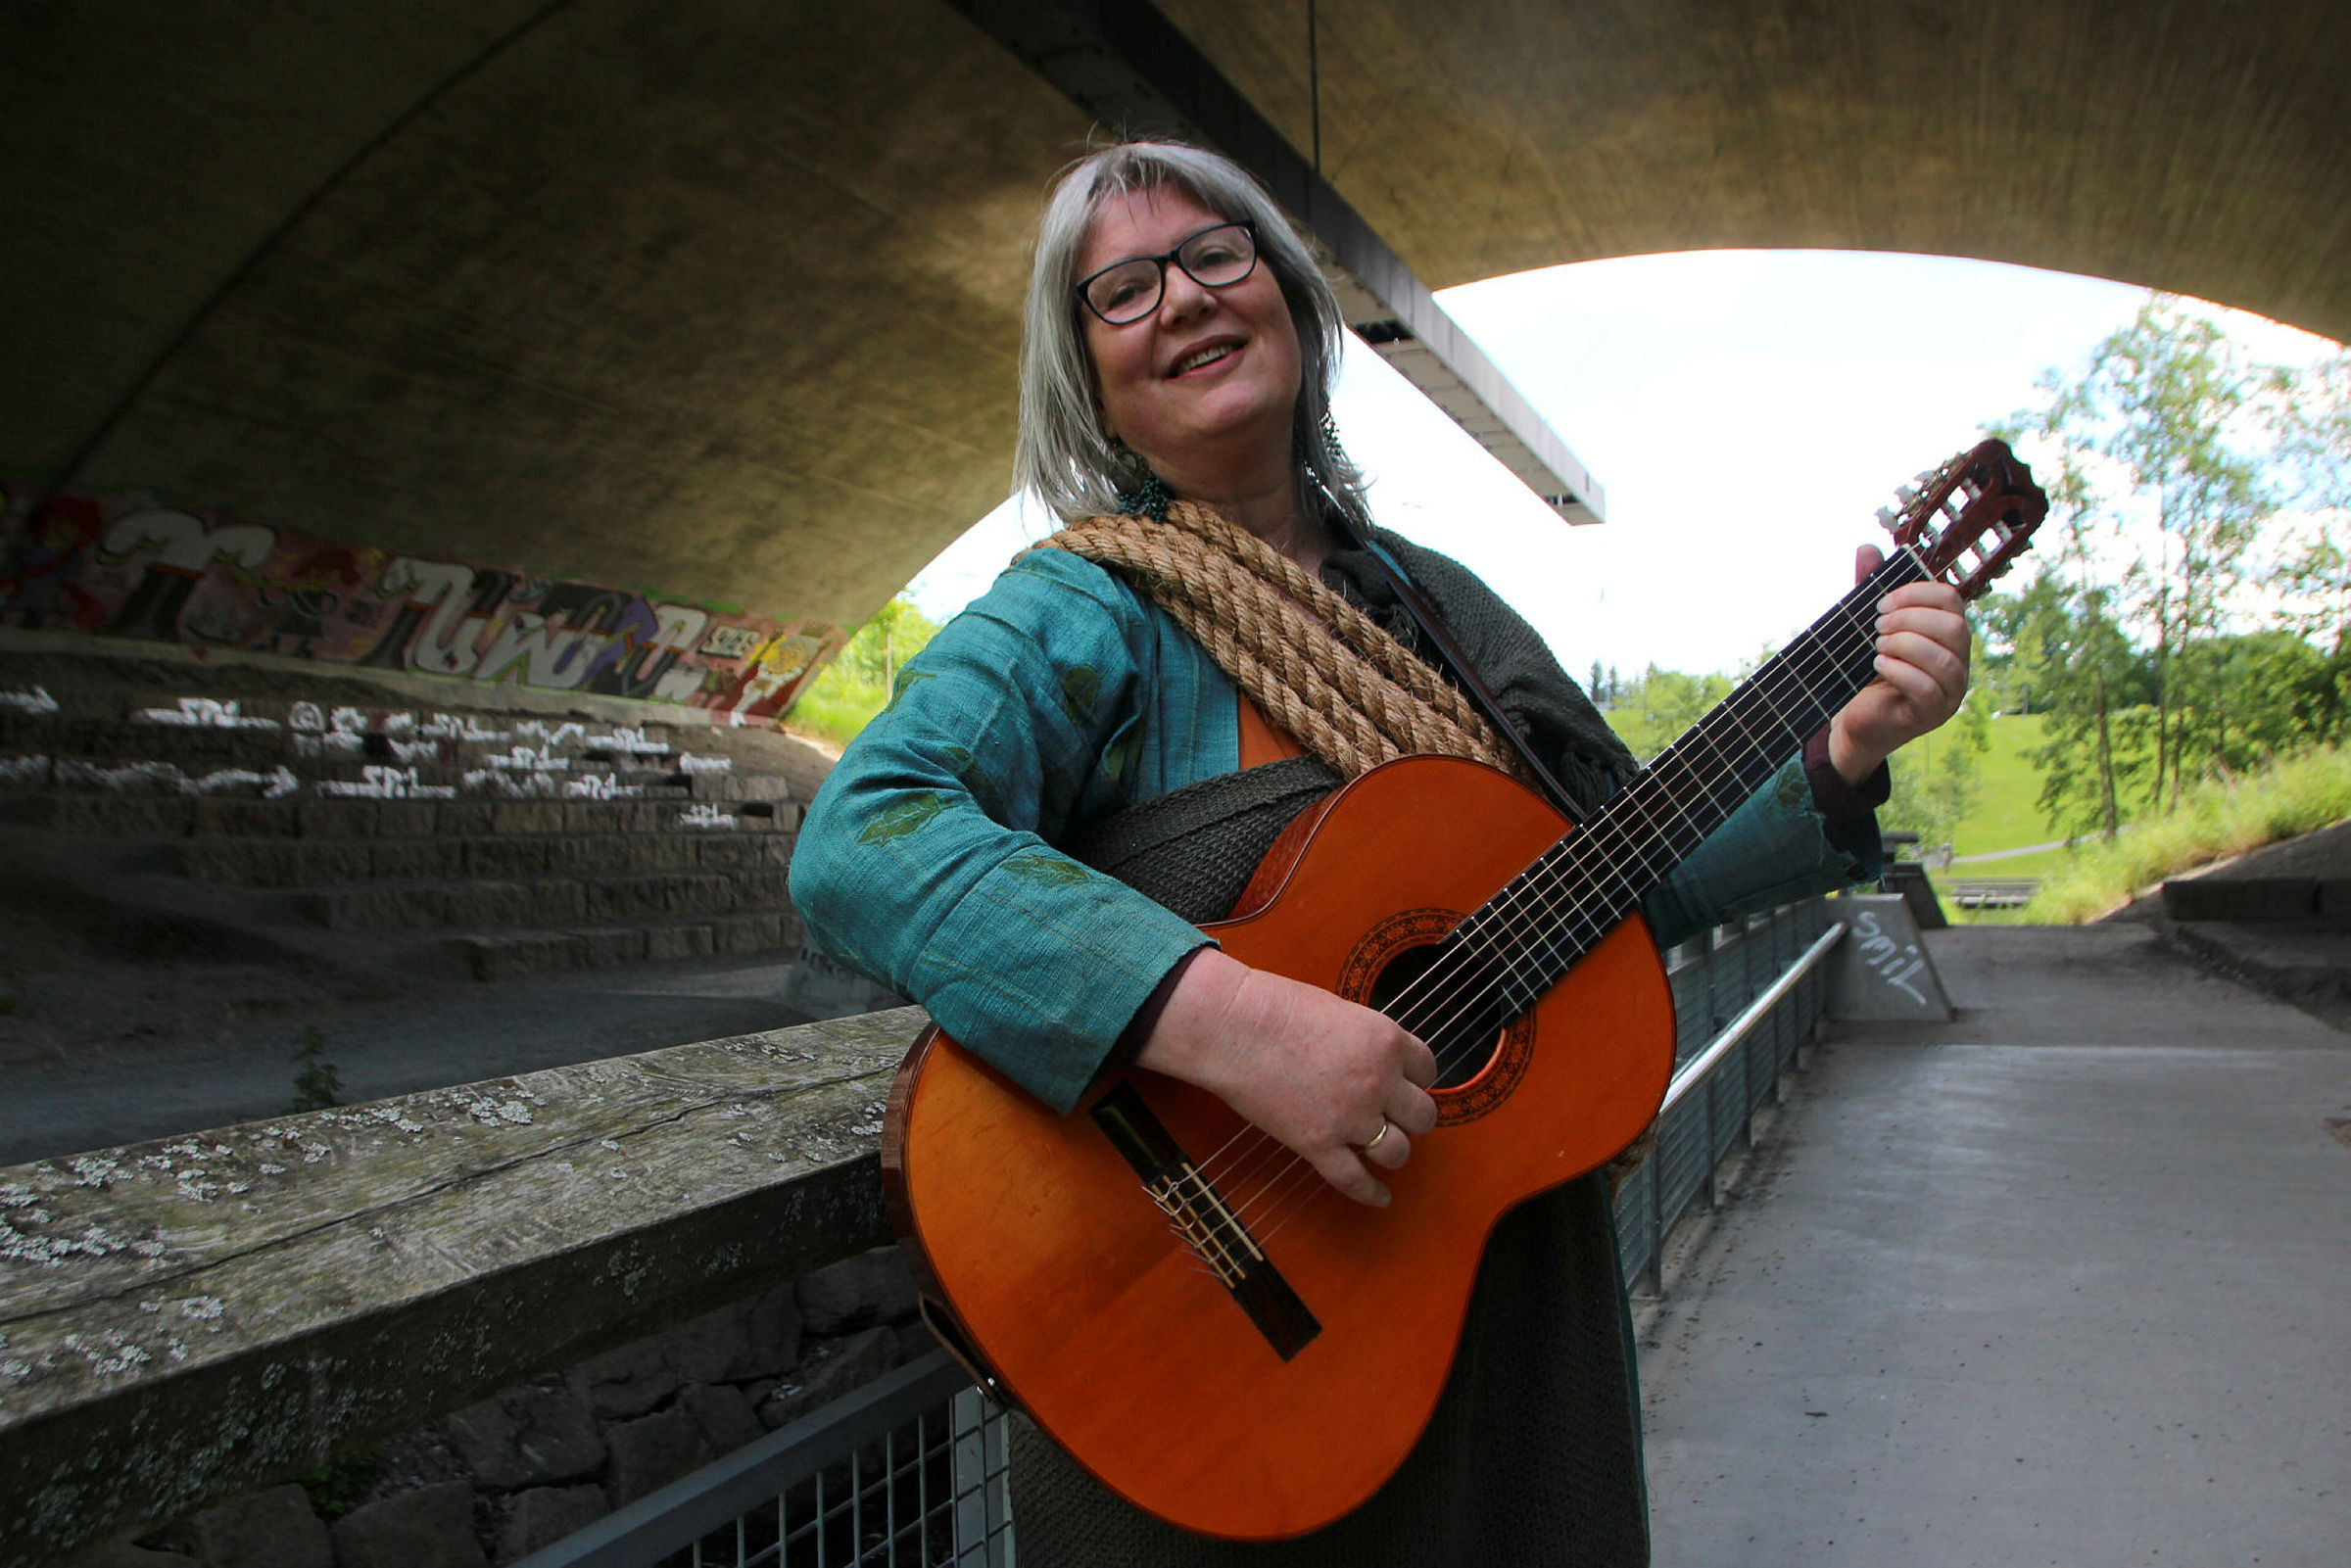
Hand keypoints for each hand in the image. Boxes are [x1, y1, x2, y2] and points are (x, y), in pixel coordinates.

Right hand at [1135, 949, 1438, 1205]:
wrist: (1233, 1027)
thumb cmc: (1277, 1008)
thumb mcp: (1341, 1012)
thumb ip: (1367, 1042)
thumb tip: (1376, 1063)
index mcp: (1386, 1041)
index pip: (1428, 1069)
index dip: (1417, 1079)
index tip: (1405, 1084)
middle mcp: (1378, 1082)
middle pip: (1423, 1115)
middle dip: (1411, 1117)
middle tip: (1394, 1116)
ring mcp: (1350, 1117)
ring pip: (1398, 1152)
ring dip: (1393, 1152)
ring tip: (1381, 1149)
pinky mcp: (1319, 1144)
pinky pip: (1356, 1180)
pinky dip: (1371, 1193)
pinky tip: (1380, 1197)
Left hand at [1827, 545, 1971, 783]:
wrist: (1853, 720)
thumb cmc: (1866, 669)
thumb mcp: (1868, 626)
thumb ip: (1871, 589)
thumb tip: (1867, 548)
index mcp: (1948, 634)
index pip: (1952, 600)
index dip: (1917, 594)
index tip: (1881, 602)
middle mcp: (1959, 660)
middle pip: (1955, 628)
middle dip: (1911, 620)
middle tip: (1877, 628)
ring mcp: (1951, 691)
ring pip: (1945, 659)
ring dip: (1905, 645)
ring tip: (1877, 647)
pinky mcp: (1933, 715)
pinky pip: (1929, 690)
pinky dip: (1901, 672)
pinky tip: (1879, 665)